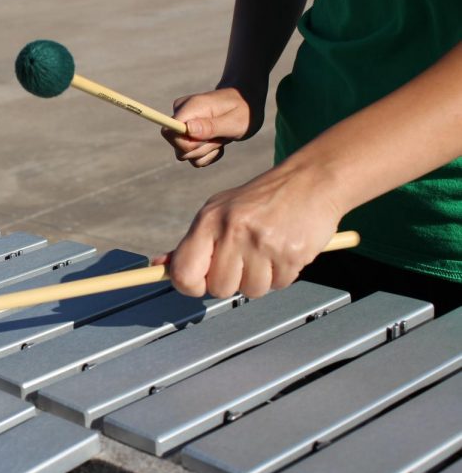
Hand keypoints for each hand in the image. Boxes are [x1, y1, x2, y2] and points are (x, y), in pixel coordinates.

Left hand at [154, 162, 342, 297]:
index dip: (190, 286)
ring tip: (266, 251)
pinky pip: (279, 285)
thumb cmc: (259, 200)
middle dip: (232, 281)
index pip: (184, 272)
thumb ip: (191, 243)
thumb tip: (160, 266)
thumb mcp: (218, 211)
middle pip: (219, 288)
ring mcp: (263, 243)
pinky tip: (283, 250)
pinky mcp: (291, 254)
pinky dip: (282, 275)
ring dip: (259, 279)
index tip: (201, 282)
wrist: (311, 181)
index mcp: (209, 220)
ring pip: (250, 291)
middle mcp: (232, 230)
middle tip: (244, 260)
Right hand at [160, 87, 253, 167]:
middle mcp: (183, 116)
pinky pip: (193, 157)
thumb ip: (210, 126)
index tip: (205, 139)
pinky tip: (219, 142)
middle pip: (177, 147)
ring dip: (207, 152)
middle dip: (202, 149)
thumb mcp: (233, 121)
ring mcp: (184, 127)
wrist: (248, 104)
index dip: (184, 143)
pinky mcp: (189, 137)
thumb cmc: (244, 110)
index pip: (168, 131)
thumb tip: (187, 129)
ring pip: (185, 155)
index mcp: (190, 107)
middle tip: (221, 137)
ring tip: (222, 138)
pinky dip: (208, 155)